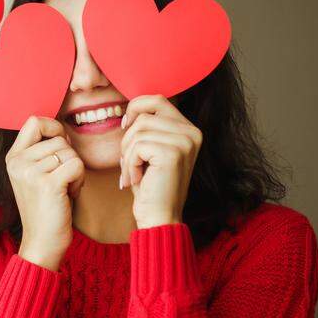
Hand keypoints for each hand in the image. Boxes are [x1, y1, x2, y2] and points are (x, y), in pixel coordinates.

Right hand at [8, 116, 84, 270]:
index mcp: (13, 157)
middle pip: (58, 139)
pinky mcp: (48, 183)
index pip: (34, 121)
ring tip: (64, 189)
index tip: (62, 147)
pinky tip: (70, 194)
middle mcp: (17, 162)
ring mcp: (30, 172)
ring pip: (69, 152)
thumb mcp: (36, 175)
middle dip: (69, 157)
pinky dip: (80, 180)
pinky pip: (77, 165)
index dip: (54, 128)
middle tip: (62, 180)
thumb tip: (63, 129)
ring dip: (75, 170)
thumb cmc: (46, 208)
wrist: (42, 243)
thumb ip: (42, 152)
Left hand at [119, 95, 201, 228]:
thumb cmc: (151, 186)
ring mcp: (185, 142)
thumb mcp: (151, 151)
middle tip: (128, 160)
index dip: (135, 109)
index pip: (157, 99)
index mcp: (189, 129)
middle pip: (145, 114)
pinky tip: (138, 179)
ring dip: (127, 154)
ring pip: (138, 130)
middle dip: (128, 137)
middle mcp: (192, 133)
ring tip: (134, 173)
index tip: (125, 128)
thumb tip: (131, 106)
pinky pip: (137, 146)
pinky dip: (129, 164)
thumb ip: (149, 127)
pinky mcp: (173, 153)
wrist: (159, 218)